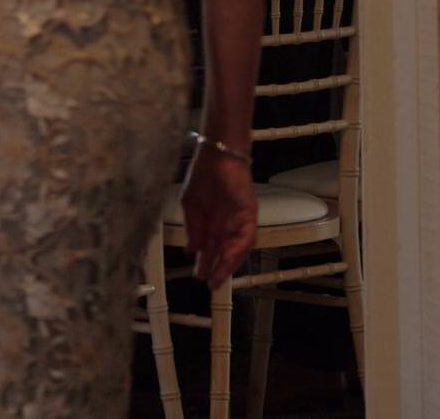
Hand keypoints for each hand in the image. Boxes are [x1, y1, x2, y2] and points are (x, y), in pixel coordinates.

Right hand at [180, 150, 257, 287]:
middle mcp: (228, 224)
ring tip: (218, 277)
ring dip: (229, 263)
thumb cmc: (202, 174)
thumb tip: (193, 250)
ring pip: (237, 248)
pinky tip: (228, 259)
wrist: (216, 155)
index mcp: (213, 222)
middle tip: (211, 284)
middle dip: (218, 269)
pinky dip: (238, 249)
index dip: (205, 262)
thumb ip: (194, 228)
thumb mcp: (190, 204)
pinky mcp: (249, 214)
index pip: (211, 248)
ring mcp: (239, 220)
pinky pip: (246, 236)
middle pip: (225, 252)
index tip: (199, 276)